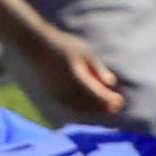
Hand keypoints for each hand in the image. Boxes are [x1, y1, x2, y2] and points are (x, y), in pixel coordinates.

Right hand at [11, 19, 125, 121]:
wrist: (35, 46)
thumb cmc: (62, 45)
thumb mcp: (83, 52)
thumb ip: (97, 69)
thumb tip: (111, 83)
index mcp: (74, 77)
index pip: (96, 94)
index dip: (109, 100)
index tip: (120, 100)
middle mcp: (65, 88)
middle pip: (88, 104)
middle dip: (103, 106)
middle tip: (116, 106)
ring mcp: (56, 93)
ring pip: (79, 108)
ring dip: (93, 110)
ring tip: (106, 107)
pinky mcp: (51, 95)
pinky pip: (70, 106)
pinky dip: (82, 109)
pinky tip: (90, 106)